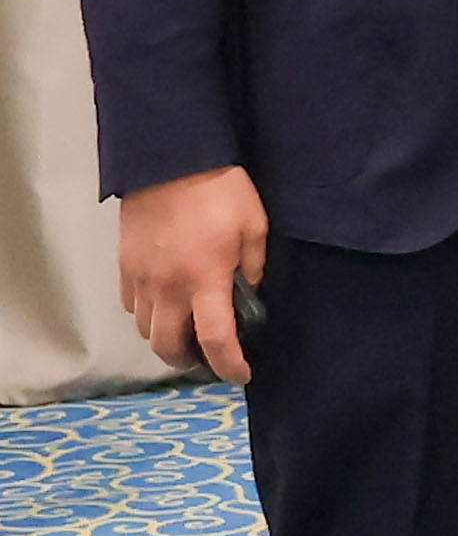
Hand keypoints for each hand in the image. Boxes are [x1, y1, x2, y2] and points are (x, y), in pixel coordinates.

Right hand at [112, 166, 267, 384]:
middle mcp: (168, 287)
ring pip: (144, 330)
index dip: (229, 365)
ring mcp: (140, 278)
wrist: (170, 161)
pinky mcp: (123, 265)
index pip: (215, 339)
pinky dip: (147, 315)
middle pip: (166, 347)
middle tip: (207, 355)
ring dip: (164, 338)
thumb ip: (253, 269)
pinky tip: (165, 304)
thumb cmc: (222, 192)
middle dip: (188, 360)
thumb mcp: (255, 229)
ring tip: (186, 330)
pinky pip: (130, 306)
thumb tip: (246, 294)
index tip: (240, 374)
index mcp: (205, 280)